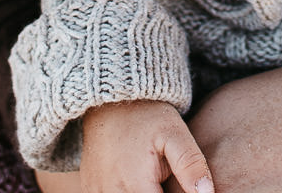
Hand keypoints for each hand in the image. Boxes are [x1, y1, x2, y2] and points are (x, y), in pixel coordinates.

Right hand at [80, 100, 212, 192]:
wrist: (111, 98)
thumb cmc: (147, 116)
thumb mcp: (175, 134)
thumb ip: (191, 166)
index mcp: (136, 184)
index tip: (174, 186)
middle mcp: (111, 191)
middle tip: (164, 180)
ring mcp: (96, 190)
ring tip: (151, 178)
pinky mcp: (89, 186)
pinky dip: (124, 191)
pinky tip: (137, 179)